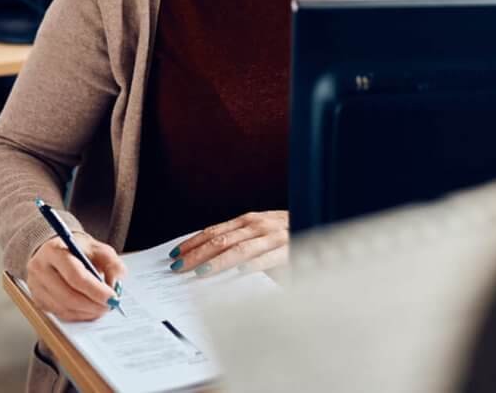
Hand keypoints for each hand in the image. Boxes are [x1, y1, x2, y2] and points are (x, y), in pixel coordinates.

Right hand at [26, 231, 129, 320]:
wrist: (56, 251)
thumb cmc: (77, 249)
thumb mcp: (98, 249)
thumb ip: (112, 264)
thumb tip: (116, 285)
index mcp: (54, 251)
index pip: (75, 276)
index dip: (95, 290)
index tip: (112, 297)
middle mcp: (40, 269)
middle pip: (68, 296)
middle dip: (93, 305)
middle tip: (110, 306)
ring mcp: (36, 286)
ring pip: (64, 308)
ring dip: (87, 312)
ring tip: (101, 308)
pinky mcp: (38, 300)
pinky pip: (60, 314)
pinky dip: (78, 315)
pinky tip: (89, 310)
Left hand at [171, 210, 288, 277]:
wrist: (320, 226)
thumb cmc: (288, 237)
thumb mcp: (260, 235)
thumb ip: (239, 243)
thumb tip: (206, 258)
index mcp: (250, 221)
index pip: (214, 232)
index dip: (193, 242)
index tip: (175, 254)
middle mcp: (259, 225)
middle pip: (221, 241)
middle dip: (197, 255)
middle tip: (178, 268)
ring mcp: (274, 236)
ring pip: (240, 249)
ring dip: (217, 262)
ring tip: (200, 273)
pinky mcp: (289, 249)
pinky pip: (268, 258)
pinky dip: (253, 264)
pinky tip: (239, 272)